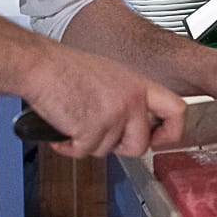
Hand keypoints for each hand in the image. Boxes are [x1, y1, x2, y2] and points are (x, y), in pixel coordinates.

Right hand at [23, 45, 185, 158]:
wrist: (40, 65)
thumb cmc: (66, 68)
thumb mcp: (111, 76)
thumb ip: (128, 99)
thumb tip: (134, 125)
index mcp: (139, 84)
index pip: (176, 110)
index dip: (171, 132)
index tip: (159, 139)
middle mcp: (131, 99)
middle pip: (141, 144)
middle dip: (119, 148)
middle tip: (100, 135)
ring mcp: (114, 114)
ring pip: (107, 151)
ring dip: (87, 143)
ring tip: (74, 119)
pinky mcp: (92, 128)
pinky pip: (83, 152)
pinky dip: (69, 146)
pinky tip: (62, 126)